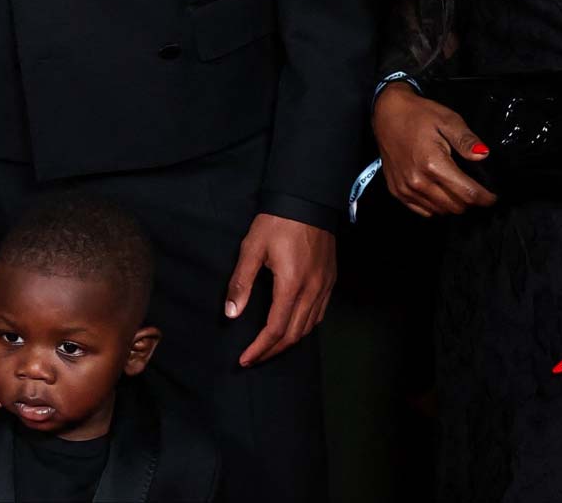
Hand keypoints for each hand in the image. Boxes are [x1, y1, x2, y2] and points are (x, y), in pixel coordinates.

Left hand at [225, 212, 334, 366]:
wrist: (308, 201)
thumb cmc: (277, 222)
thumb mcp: (252, 248)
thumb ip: (241, 282)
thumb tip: (231, 313)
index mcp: (291, 286)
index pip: (275, 329)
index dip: (259, 348)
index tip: (245, 358)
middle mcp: (312, 291)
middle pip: (293, 335)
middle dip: (272, 351)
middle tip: (253, 358)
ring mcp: (324, 287)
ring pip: (308, 327)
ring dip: (288, 342)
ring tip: (269, 348)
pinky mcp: (330, 281)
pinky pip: (319, 315)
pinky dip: (304, 328)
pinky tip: (292, 328)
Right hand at [371, 84, 497, 215]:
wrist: (386, 112)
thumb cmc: (419, 115)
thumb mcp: (448, 120)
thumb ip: (466, 140)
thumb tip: (483, 156)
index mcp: (433, 164)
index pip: (468, 193)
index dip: (486, 198)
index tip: (493, 196)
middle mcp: (418, 181)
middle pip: (456, 207)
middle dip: (470, 201)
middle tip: (475, 189)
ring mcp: (405, 188)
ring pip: (441, 211)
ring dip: (453, 204)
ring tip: (457, 189)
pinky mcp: (396, 191)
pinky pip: (423, 211)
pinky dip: (436, 206)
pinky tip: (439, 192)